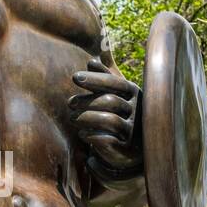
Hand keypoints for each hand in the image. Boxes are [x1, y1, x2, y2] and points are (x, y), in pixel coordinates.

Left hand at [69, 59, 141, 173]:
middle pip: (110, 101)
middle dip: (86, 101)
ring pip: (109, 120)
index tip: (74, 77)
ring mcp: (133, 130)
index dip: (95, 79)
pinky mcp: (127, 149)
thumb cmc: (122, 112)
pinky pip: (108, 141)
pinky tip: (82, 133)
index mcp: (135, 93)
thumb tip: (94, 57)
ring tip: (72, 118)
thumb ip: (107, 75)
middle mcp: (137, 111)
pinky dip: (92, 136)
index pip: (116, 83)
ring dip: (86, 118)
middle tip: (69, 102)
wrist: (133, 147)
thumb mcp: (117, 92)